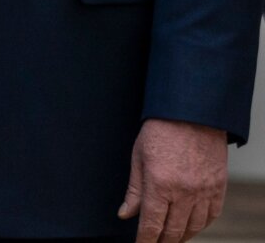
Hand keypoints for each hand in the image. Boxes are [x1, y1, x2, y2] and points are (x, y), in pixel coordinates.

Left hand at [120, 118, 226, 241]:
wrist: (192, 114)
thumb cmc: (160, 132)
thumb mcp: (138, 158)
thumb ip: (134, 191)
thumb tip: (125, 215)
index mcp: (159, 185)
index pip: (151, 225)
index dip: (145, 241)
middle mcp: (184, 192)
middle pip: (173, 231)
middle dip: (162, 242)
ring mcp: (204, 191)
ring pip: (194, 227)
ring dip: (182, 237)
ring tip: (171, 239)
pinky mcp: (219, 187)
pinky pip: (212, 215)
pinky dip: (201, 225)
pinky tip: (191, 226)